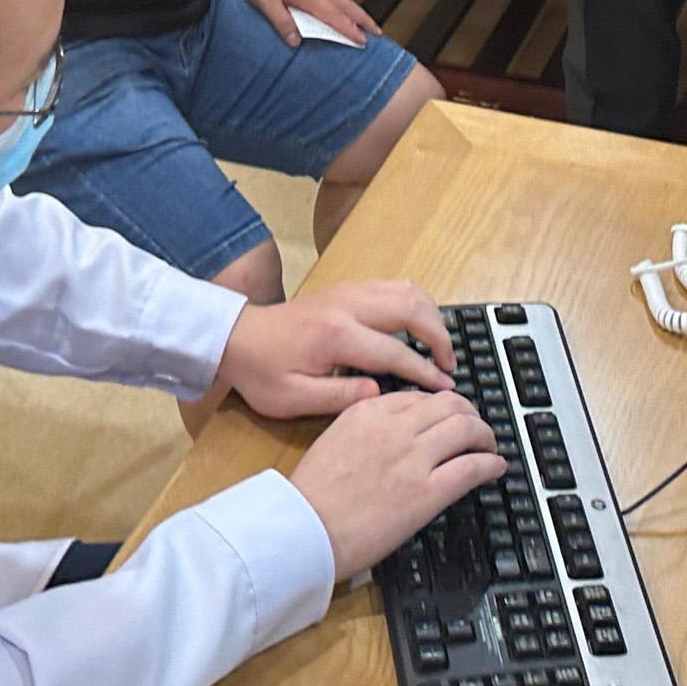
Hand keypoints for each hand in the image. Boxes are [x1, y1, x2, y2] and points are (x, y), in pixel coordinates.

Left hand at [218, 279, 456, 415]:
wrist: (237, 337)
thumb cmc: (263, 373)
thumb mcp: (293, 399)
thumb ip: (340, 398)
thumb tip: (381, 394)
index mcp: (335, 335)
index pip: (395, 351)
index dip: (424, 371)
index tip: (444, 388)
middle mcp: (348, 305)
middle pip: (411, 308)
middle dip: (439, 336)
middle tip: (449, 365)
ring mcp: (350, 290)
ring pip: (407, 290)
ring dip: (431, 315)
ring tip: (439, 346)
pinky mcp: (349, 287)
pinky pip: (395, 286)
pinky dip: (416, 303)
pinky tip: (419, 325)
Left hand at [236, 0, 379, 46]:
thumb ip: (280, 20)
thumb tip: (295, 41)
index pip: (334, 16)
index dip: (349, 30)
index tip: (363, 41)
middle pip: (346, 6)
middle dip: (363, 20)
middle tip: (378, 32)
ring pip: (343, 0)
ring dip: (357, 13)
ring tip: (368, 25)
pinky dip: (346, 6)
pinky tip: (345, 11)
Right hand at [289, 388, 508, 582]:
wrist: (302, 533)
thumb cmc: (308, 498)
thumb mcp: (331, 442)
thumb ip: (363, 429)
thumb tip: (389, 433)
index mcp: (367, 412)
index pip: (418, 396)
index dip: (440, 405)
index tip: (446, 416)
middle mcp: (395, 428)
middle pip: (450, 404)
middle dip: (469, 413)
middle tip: (475, 426)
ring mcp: (413, 458)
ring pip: (467, 428)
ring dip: (485, 435)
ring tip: (489, 445)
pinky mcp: (427, 492)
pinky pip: (472, 467)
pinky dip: (491, 463)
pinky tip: (495, 467)